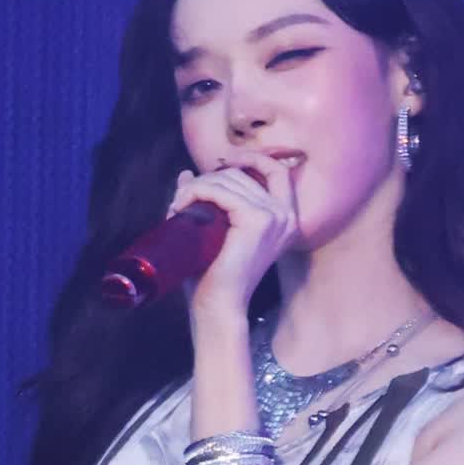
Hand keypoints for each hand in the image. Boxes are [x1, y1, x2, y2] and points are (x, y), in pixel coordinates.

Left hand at [168, 155, 300, 318]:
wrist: (218, 306)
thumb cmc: (215, 275)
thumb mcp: (214, 230)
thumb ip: (205, 201)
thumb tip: (185, 174)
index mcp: (285, 218)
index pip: (277, 170)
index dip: (250, 157)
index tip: (221, 161)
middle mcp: (286, 215)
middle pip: (242, 174)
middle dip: (207, 180)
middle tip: (181, 200)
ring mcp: (274, 217)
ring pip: (228, 180)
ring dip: (196, 187)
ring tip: (177, 207)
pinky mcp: (258, 220)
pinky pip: (221, 191)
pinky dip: (196, 192)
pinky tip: (181, 206)